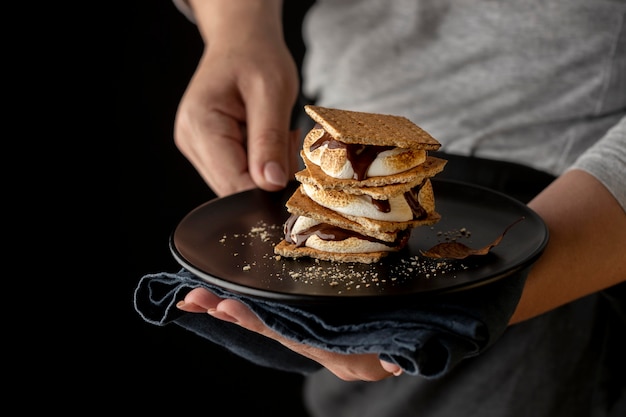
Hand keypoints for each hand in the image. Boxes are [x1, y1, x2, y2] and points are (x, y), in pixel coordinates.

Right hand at [175, 0, 300, 196]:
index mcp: (200, 125)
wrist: (242, 41)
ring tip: (275, 132)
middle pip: (235, 188)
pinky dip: (261, 162)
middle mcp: (191, 141)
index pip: (234, 183)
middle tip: (286, 138)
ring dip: (267, 168)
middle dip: (269, 175)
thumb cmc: (257, 56)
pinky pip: (239, 173)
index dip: (267, 186)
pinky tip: (266, 137)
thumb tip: (271, 184)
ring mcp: (197, 148)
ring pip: (239, 183)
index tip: (294, 167)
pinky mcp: (209, 151)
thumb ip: (269, 140)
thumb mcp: (273, 92)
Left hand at [177, 287, 403, 380]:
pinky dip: (251, 309)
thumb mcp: (403, 350)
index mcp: (335, 352)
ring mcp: (313, 337)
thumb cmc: (409, 337)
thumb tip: (393, 361)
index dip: (257, 322)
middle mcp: (317, 346)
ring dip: (233, 310)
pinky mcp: (312, 326)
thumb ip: (395, 354)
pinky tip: (228, 300)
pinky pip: (276, 318)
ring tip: (198, 299)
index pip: (287, 335)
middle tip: (193, 299)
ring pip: (267, 322)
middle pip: (267, 328)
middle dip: (229, 313)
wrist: (414, 340)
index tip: (226, 308)